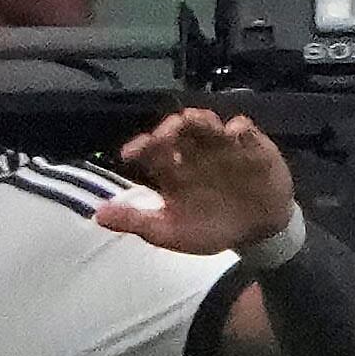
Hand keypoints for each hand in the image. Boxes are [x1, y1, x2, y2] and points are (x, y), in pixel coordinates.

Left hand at [101, 109, 299, 258]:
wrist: (255, 235)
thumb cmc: (210, 230)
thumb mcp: (169, 232)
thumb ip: (136, 222)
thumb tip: (98, 215)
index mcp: (172, 171)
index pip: (151, 151)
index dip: (140, 147)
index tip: (129, 154)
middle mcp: (194, 153)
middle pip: (178, 130)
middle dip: (169, 127)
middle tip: (164, 134)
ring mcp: (224, 147)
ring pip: (209, 124)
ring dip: (200, 120)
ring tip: (192, 121)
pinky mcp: (253, 148)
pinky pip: (246, 131)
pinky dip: (240, 129)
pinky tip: (234, 133)